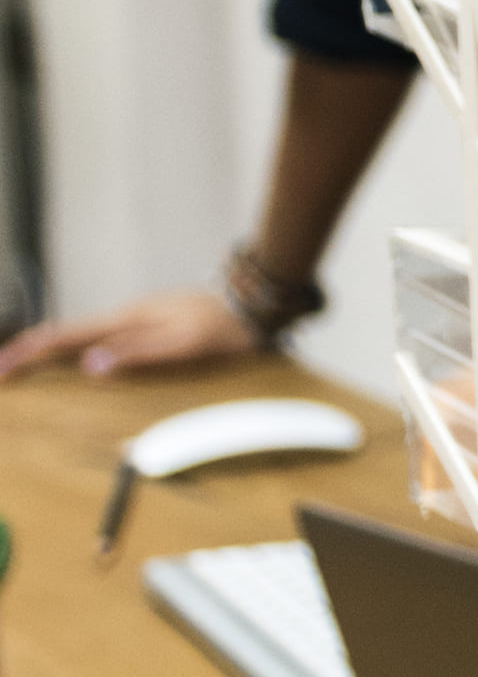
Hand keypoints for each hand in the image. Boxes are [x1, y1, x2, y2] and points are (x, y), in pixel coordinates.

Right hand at [0, 281, 266, 387]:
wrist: (254, 306)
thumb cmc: (222, 327)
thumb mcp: (182, 345)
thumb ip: (137, 353)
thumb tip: (90, 366)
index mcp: (126, 321)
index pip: (65, 338)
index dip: (31, 354)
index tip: (4, 369)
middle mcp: (125, 318)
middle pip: (65, 335)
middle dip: (30, 352)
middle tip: (3, 370)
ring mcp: (135, 321)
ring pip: (79, 336)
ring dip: (49, 350)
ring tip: (23, 363)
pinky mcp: (147, 326)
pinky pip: (99, 339)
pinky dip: (74, 348)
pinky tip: (72, 357)